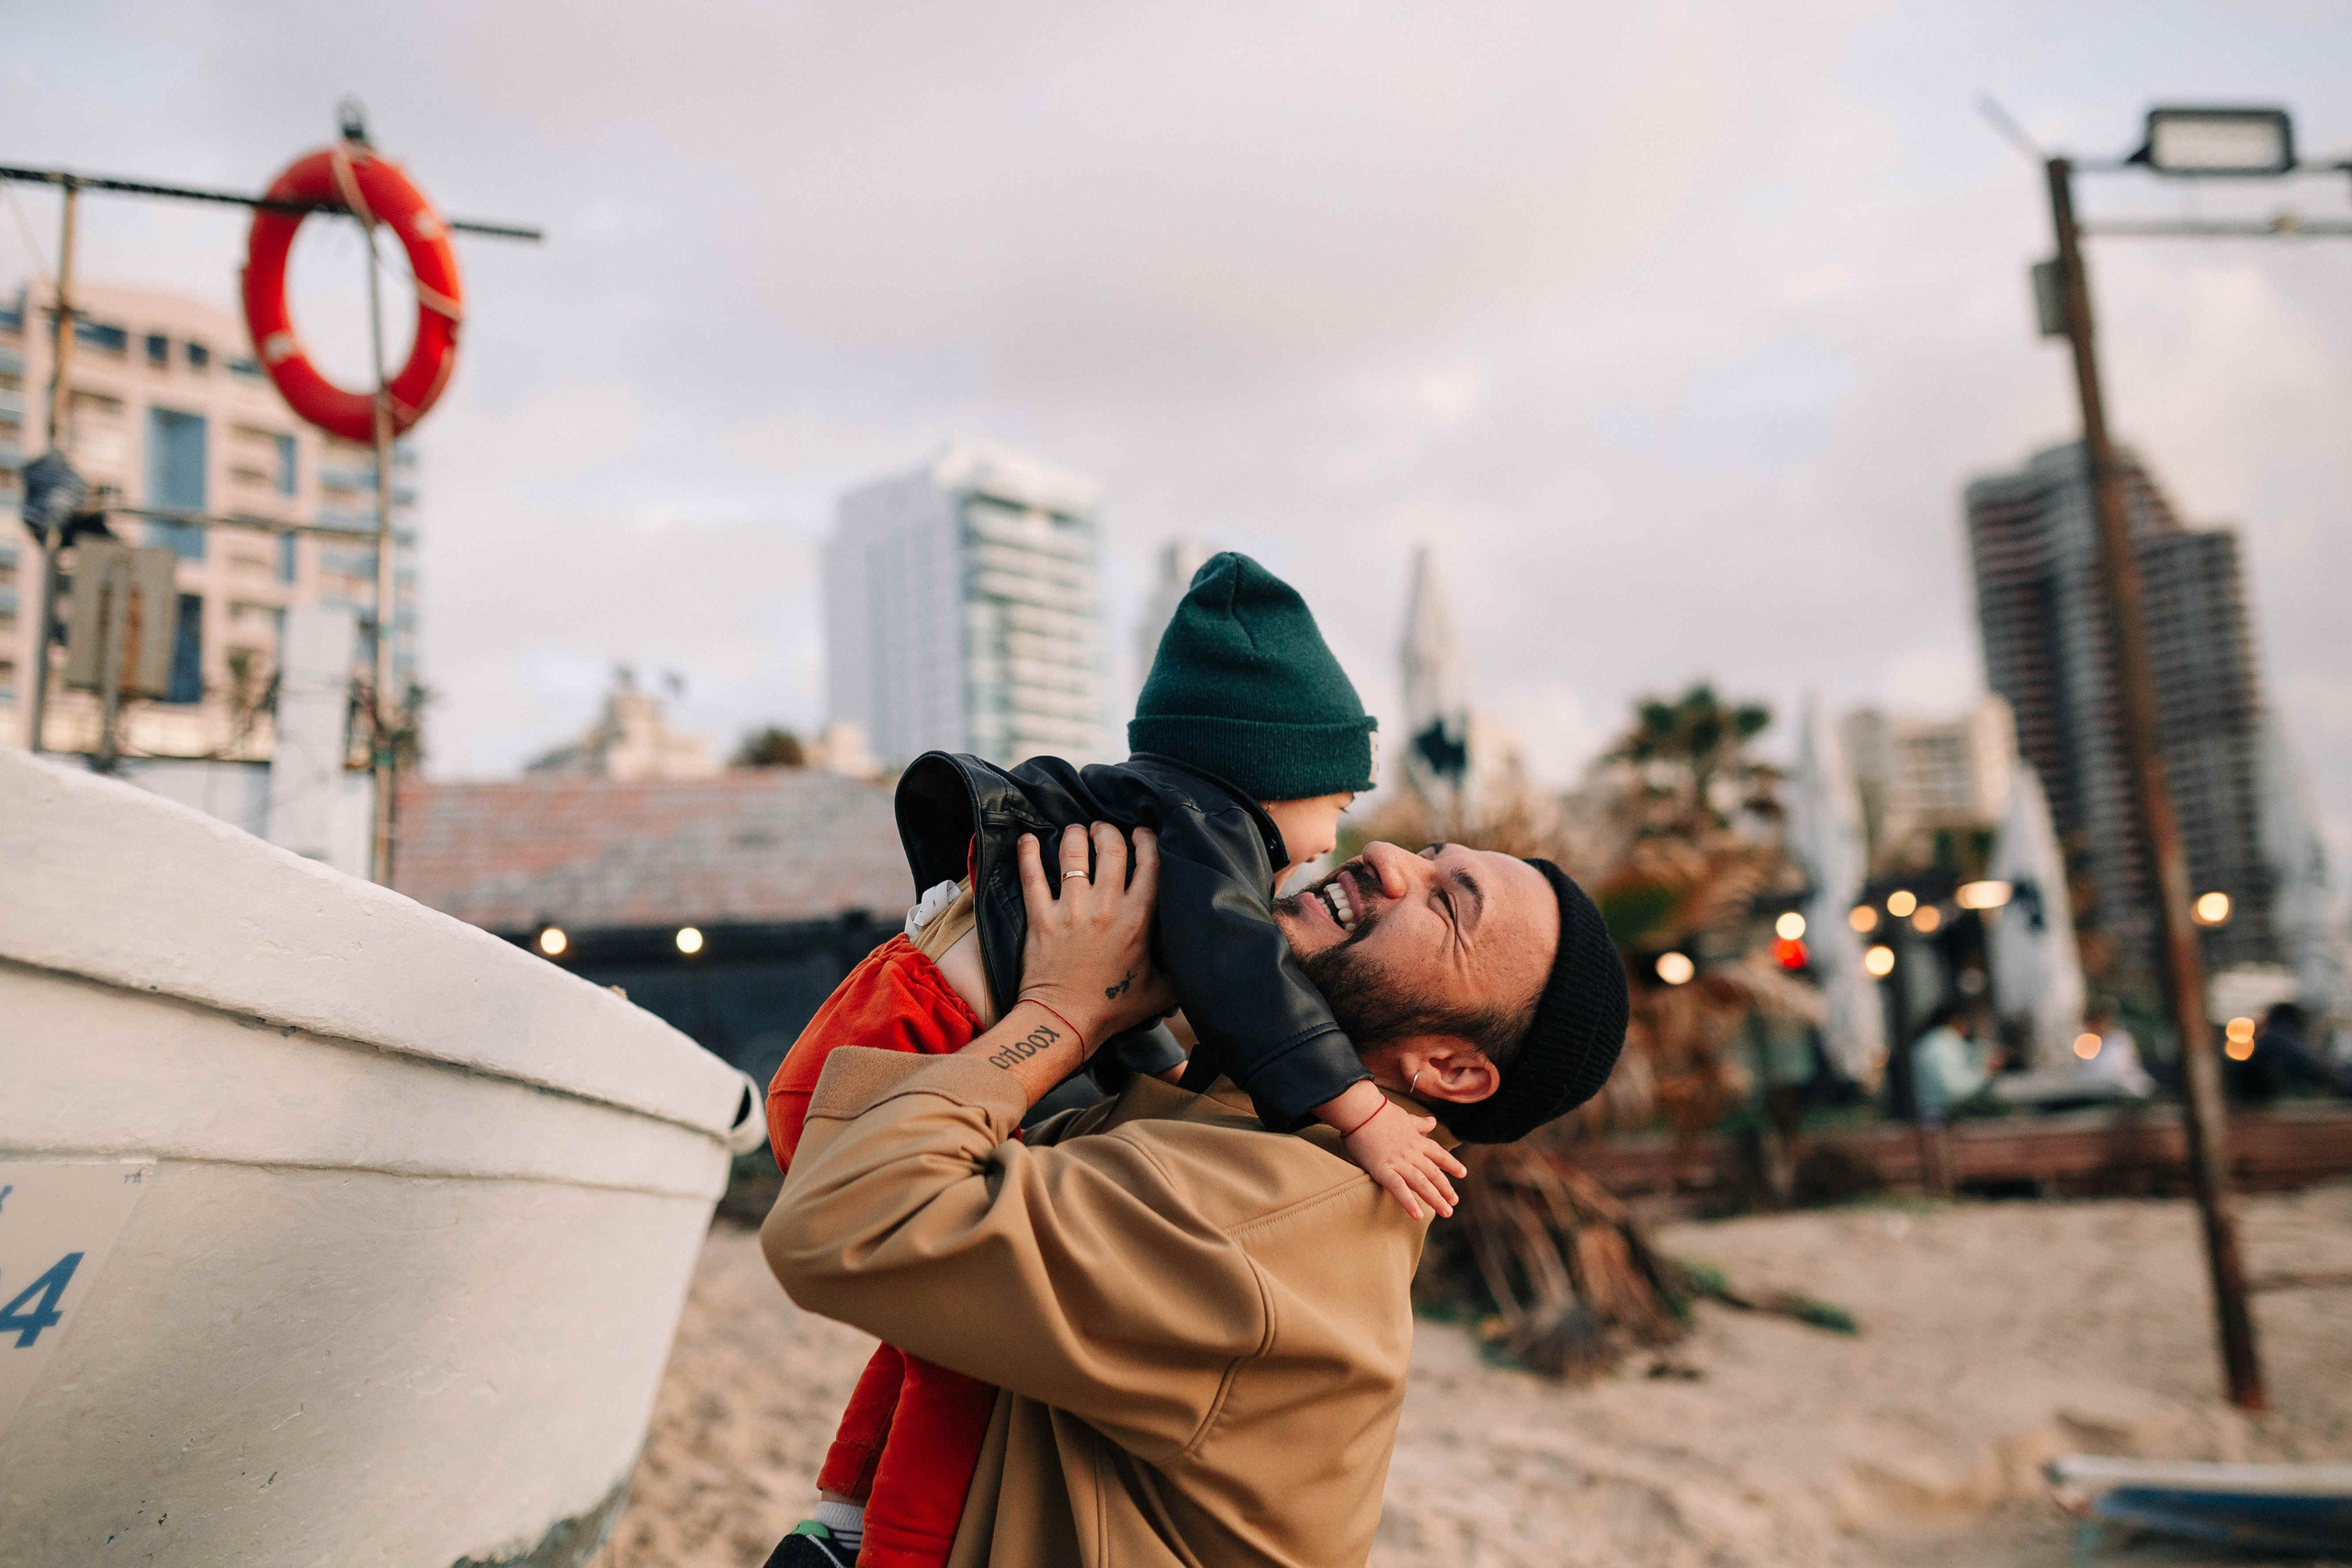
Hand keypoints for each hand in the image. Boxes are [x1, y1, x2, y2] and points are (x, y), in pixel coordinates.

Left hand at [1015, 823, 1174, 1052]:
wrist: (1064, 1022)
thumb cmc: (1112, 1010)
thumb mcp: (1160, 992)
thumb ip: (1180, 971)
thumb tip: (1198, 962)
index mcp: (1138, 920)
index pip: (1149, 864)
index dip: (1147, 840)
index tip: (1141, 833)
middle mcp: (1105, 908)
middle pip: (1111, 848)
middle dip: (1108, 831)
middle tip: (1103, 829)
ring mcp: (1070, 910)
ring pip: (1073, 855)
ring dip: (1075, 836)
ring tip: (1076, 832)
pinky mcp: (1040, 917)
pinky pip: (1032, 876)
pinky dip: (1028, 854)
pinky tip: (1028, 839)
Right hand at [1341, 1099, 1465, 1220]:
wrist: (1361, 1109)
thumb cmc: (1378, 1112)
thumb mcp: (1405, 1117)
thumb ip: (1419, 1123)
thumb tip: (1433, 1121)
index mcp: (1416, 1140)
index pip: (1439, 1154)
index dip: (1451, 1164)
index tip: (1463, 1174)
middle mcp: (1411, 1152)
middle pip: (1433, 1173)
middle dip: (1446, 1188)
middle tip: (1454, 1202)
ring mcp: (1398, 1162)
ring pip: (1422, 1183)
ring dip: (1435, 1199)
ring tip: (1447, 1212)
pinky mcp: (1382, 1169)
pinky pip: (1398, 1188)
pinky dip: (1409, 1202)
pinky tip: (1418, 1216)